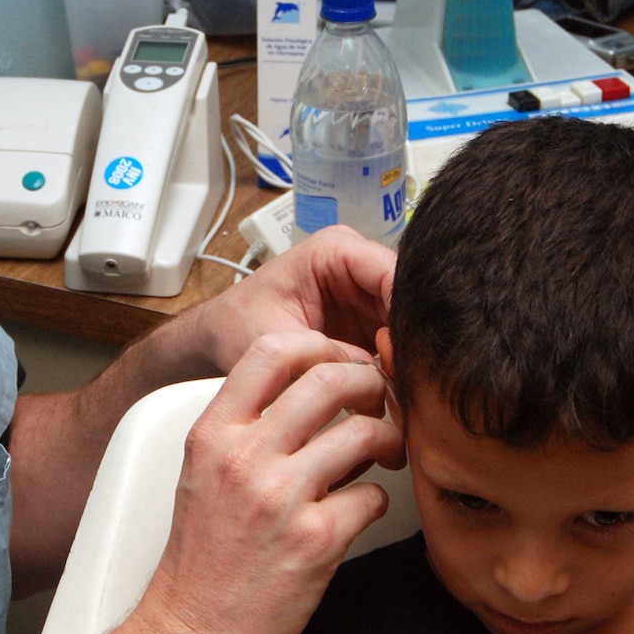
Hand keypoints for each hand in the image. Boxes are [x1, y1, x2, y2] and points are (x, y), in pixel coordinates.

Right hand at [137, 330, 406, 633]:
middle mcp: (244, 459)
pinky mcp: (316, 542)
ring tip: (387, 452)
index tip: (341, 361)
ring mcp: (281, 499)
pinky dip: (379, 501)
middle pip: (329, 380)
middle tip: (382, 400)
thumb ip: (244, 433)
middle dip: (369, 384)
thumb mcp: (202, 478)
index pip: (271, 350)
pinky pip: (373, 497)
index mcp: (212, 435)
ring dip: (387, 440)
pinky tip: (364, 509)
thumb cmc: (199, 565)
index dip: (321, 346)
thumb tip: (308, 399)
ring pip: (362, 434)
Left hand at [192, 225, 394, 375]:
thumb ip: (327, 352)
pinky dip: (400, 361)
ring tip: (402, 384)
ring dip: (409, 352)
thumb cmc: (238, 326)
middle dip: (413, 336)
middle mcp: (357, 263)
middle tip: (409, 376)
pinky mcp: (370, 318)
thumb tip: (379, 374)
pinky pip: (400, 337)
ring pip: (410, 320)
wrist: (221, 337)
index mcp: (335, 249)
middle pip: (410, 296)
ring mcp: (366, 290)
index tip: (411, 352)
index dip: (410, 312)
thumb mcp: (279, 339)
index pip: (393, 272)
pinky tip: (394, 384)